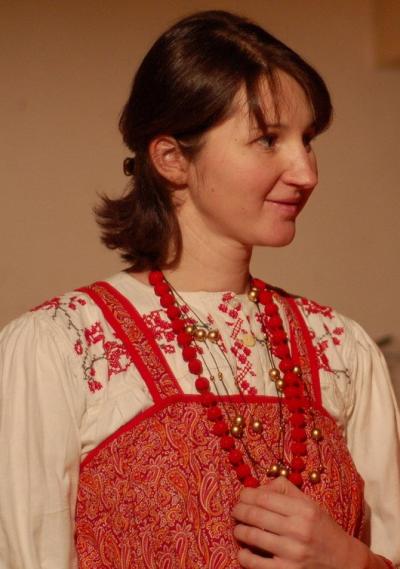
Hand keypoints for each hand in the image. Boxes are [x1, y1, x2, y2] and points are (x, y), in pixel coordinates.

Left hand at [232, 476, 373, 568]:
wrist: (346, 564)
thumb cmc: (324, 531)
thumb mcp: (310, 506)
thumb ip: (286, 491)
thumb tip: (259, 487)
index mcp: (303, 510)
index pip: (264, 497)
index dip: (247, 495)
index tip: (242, 496)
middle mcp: (298, 530)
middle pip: (255, 514)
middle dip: (239, 511)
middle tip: (235, 511)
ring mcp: (291, 553)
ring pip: (252, 536)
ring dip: (239, 531)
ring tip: (238, 529)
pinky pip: (255, 563)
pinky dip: (244, 555)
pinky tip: (243, 551)